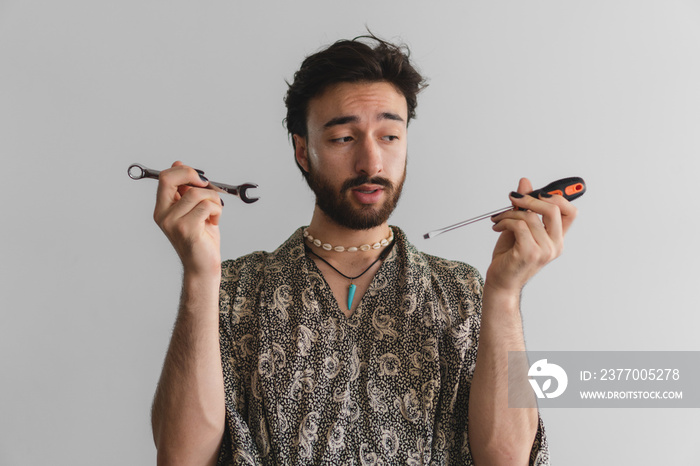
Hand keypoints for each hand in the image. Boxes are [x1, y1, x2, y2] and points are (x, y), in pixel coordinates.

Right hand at [153, 161, 223, 277]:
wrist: (203, 266)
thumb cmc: (201, 238)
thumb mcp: (193, 209)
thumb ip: (186, 190)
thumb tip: (178, 163)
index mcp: (162, 208)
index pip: (165, 177)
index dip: (184, 171)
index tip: (200, 178)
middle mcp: (163, 215)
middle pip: (171, 178)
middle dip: (193, 175)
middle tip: (207, 185)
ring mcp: (173, 223)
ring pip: (197, 193)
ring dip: (213, 199)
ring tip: (215, 212)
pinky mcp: (187, 229)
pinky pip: (207, 206)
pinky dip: (217, 211)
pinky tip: (214, 221)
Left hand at [487, 177, 577, 293]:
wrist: (500, 281)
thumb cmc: (509, 257)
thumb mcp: (518, 227)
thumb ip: (524, 206)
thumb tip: (525, 182)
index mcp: (556, 239)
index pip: (570, 212)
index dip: (558, 197)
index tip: (538, 192)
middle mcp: (555, 245)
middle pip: (553, 209)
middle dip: (530, 198)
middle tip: (513, 198)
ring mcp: (544, 250)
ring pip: (529, 217)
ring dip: (509, 213)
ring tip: (498, 219)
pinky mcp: (530, 253)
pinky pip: (519, 226)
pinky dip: (505, 222)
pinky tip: (497, 227)